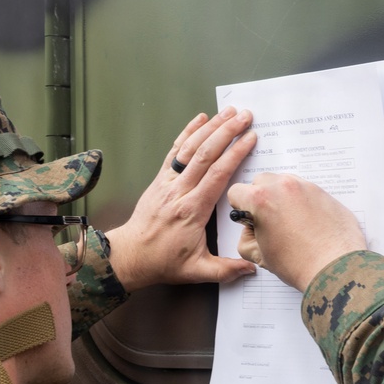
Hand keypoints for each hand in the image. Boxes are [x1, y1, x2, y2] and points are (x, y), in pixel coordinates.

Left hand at [106, 108, 257, 291]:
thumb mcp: (197, 271)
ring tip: (228, 112)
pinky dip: (187, 133)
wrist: (131, 256)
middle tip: (245, 116)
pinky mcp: (159, 180)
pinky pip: (174, 152)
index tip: (250, 139)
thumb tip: (252, 268)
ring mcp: (167, 183)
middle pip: (205, 154)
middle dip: (226, 132)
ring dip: (210, 128)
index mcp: (192, 211)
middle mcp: (179, 192)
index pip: (217, 175)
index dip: (235, 154)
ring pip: (189, 148)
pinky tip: (200, 119)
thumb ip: (225, 270)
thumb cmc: (163, 262)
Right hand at [227, 173, 367, 292]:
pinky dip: (303, 203)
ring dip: (282, 197)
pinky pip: (306, 192)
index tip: (247, 216)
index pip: (237, 191)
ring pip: (285, 183)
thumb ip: (247, 237)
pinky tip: (308, 224)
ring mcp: (306, 187)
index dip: (240, 207)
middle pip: (261, 182)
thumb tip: (252, 229)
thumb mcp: (259, 255)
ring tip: (291, 223)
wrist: (334, 268)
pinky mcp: (324, 193)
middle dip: (261, 198)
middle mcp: (283, 187)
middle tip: (269, 220)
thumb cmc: (299, 264)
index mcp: (261, 199)